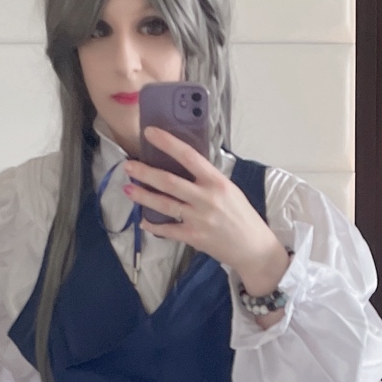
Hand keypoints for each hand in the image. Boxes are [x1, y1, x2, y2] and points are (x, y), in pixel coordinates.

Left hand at [124, 129, 290, 295]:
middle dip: (145, 172)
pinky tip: (143, 220)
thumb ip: (207, 179)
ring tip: (128, 189)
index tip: (150, 133)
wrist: (254, 248)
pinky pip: (168, 230)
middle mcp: (206, 198)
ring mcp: (199, 219)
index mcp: (217, 182)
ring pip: (164, 204)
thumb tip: (183, 165)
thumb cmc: (242, 216)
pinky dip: (153, 225)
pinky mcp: (194, 237)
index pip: (189, 156)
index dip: (167, 143)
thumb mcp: (229, 190)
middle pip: (169, 182)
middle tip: (128, 165)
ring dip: (143, 196)